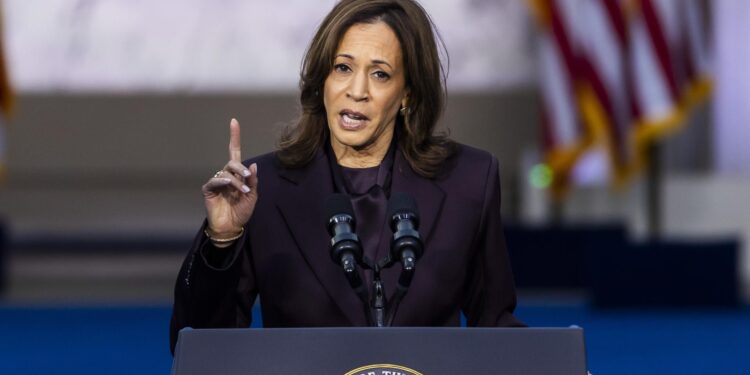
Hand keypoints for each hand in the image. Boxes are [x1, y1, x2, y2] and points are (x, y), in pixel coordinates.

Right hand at [202, 118, 257, 237]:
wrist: (232, 227)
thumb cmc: (242, 211)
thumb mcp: (252, 196)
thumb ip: (252, 181)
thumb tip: (253, 165)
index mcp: (237, 175)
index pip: (234, 152)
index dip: (234, 137)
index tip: (233, 121)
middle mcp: (226, 175)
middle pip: (232, 162)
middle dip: (241, 168)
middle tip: (247, 176)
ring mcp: (217, 182)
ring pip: (226, 172)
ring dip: (236, 181)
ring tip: (243, 191)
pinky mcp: (209, 190)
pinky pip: (215, 180)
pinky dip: (224, 182)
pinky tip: (230, 187)